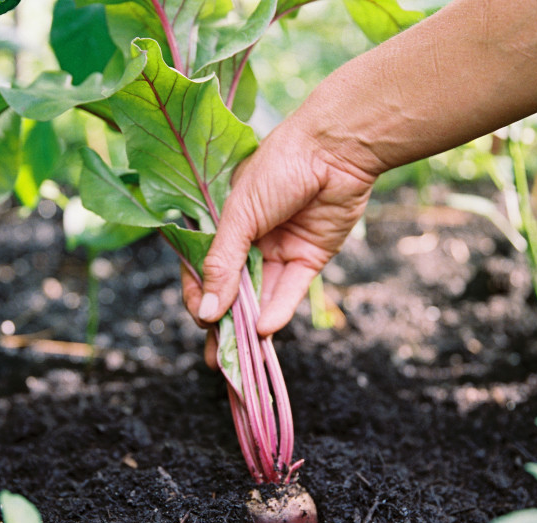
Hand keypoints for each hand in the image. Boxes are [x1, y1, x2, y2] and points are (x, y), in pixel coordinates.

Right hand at [181, 113, 375, 357]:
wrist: (337, 148)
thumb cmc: (280, 166)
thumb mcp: (240, 214)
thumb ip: (222, 263)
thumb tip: (207, 311)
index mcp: (225, 222)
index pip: (203, 268)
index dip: (200, 295)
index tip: (200, 318)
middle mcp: (250, 239)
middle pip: (232, 289)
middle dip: (223, 324)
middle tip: (216, 358)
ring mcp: (280, 249)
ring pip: (261, 296)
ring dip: (249, 327)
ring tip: (239, 359)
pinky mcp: (310, 257)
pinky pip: (290, 290)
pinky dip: (278, 311)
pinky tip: (265, 331)